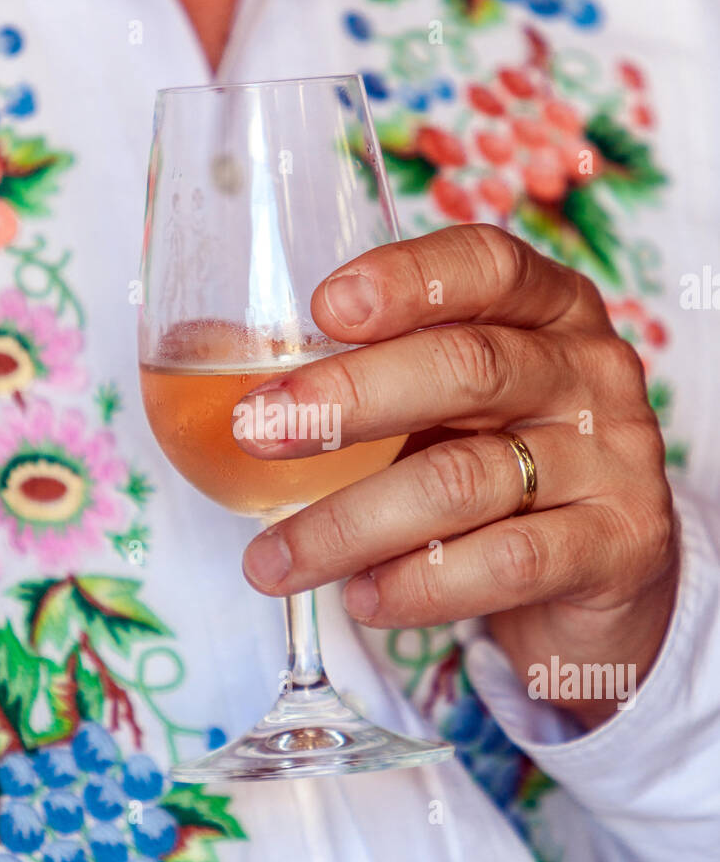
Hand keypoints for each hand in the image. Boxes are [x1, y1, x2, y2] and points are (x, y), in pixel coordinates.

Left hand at [237, 224, 678, 728]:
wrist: (610, 573)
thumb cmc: (508, 466)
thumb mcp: (460, 404)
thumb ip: (387, 379)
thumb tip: (242, 401)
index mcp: (548, 309)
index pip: (486, 265)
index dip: (404, 279)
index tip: (321, 308)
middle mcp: (587, 370)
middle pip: (466, 367)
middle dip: (345, 399)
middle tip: (254, 430)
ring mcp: (612, 457)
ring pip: (465, 480)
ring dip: (349, 524)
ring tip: (274, 560)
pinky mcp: (619, 544)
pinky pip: (504, 561)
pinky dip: (418, 584)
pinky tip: (362, 596)